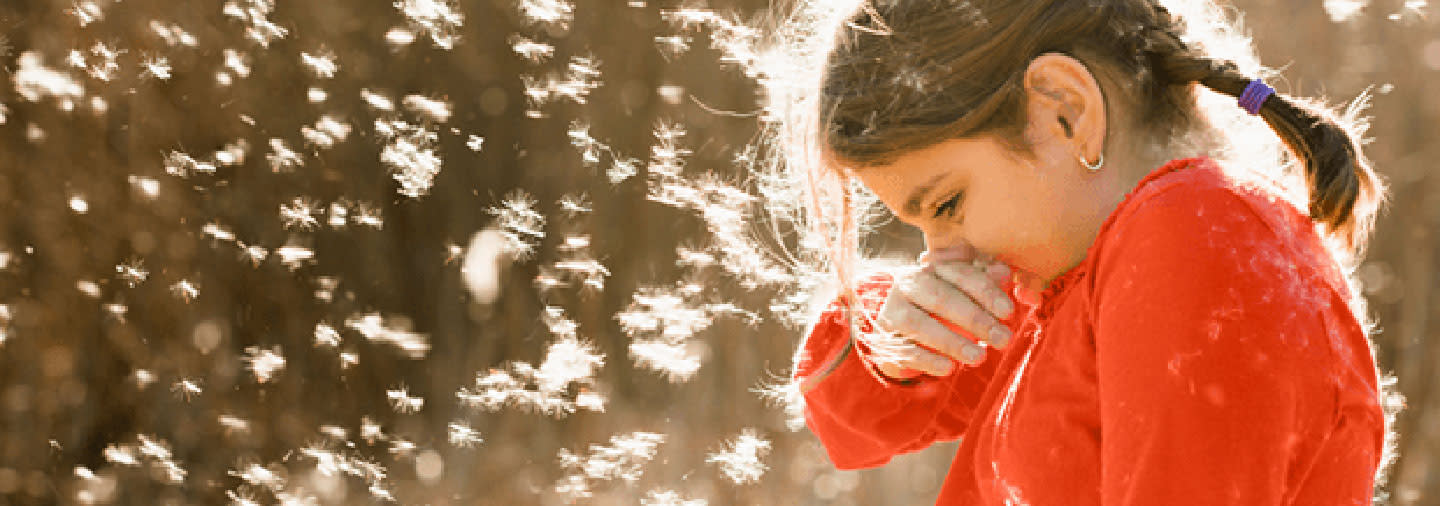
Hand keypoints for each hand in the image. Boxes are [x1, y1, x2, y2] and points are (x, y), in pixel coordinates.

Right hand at [867, 243, 1016, 378]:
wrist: (899, 325)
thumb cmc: (943, 306)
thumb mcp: (965, 292)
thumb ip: (985, 282)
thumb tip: (1004, 272)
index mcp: (933, 268)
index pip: (961, 275)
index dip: (986, 293)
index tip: (1009, 313)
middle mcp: (909, 284)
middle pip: (941, 298)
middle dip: (975, 319)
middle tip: (1003, 339)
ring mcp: (892, 310)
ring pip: (919, 324)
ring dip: (951, 342)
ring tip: (979, 357)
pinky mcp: (884, 337)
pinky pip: (904, 349)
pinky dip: (927, 360)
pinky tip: (949, 369)